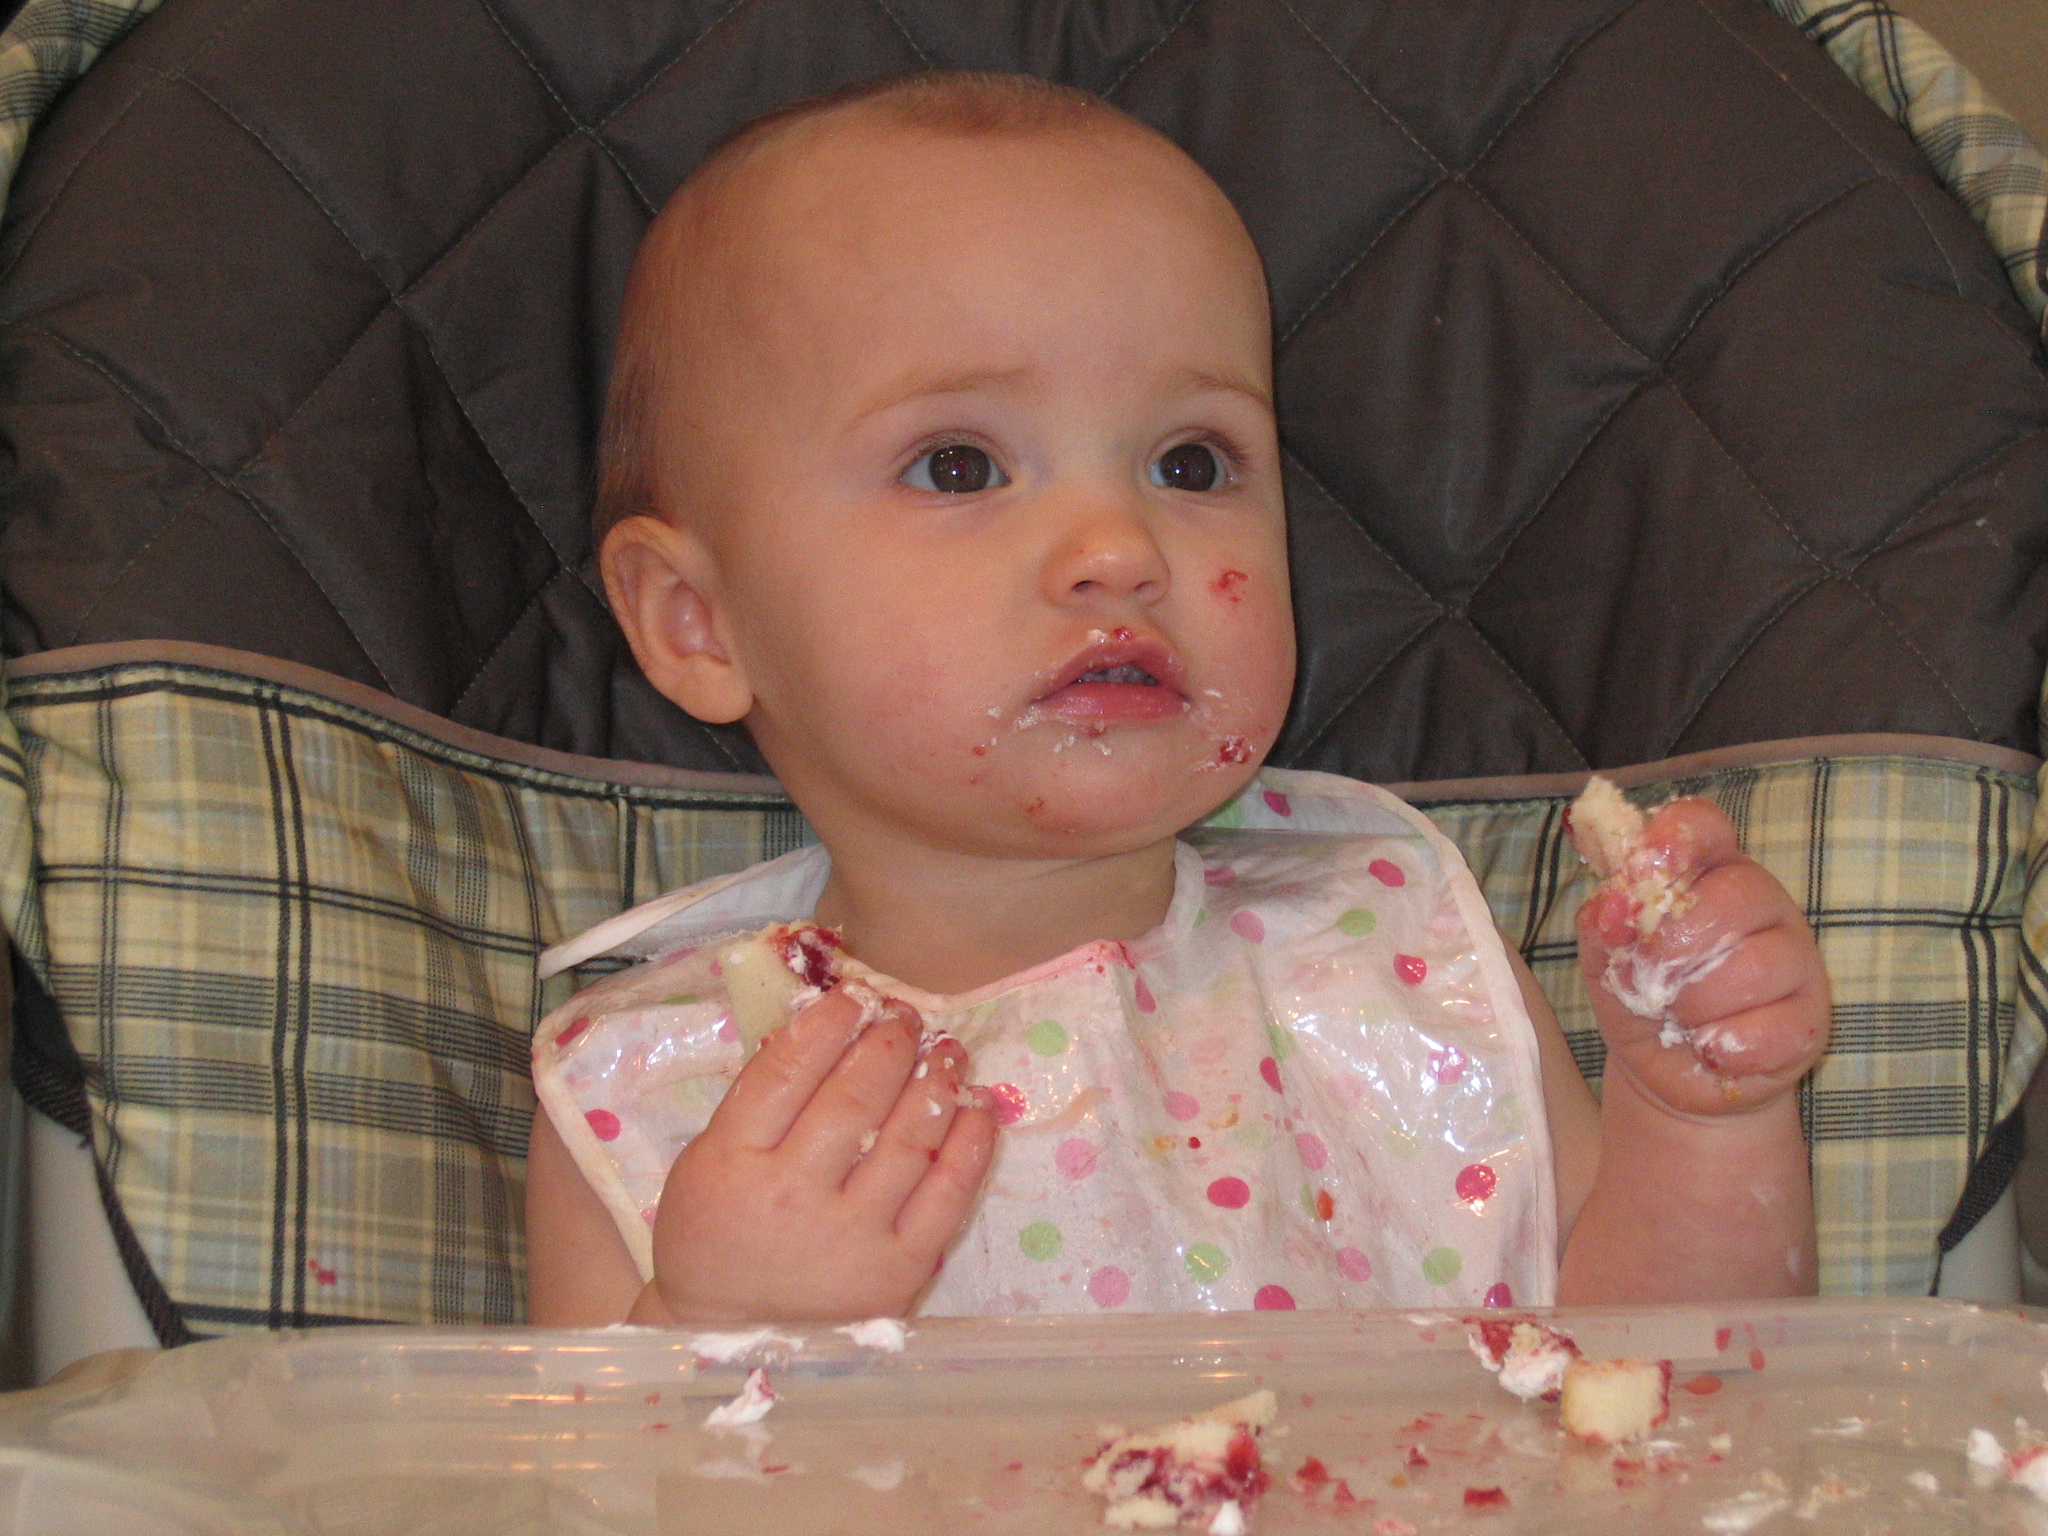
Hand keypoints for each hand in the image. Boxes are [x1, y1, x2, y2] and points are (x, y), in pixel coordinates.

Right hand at [638, 987, 997, 1323]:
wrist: (732, 1336)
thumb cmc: (718, 1231)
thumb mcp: (709, 1157)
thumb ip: (760, 1097)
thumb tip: (829, 1024)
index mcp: (733, 1162)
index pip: (788, 1070)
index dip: (829, 1023)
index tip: (854, 997)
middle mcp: (793, 1198)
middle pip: (855, 1098)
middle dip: (889, 1044)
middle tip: (906, 1017)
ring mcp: (852, 1237)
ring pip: (908, 1138)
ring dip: (934, 1082)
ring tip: (946, 1051)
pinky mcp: (898, 1270)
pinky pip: (949, 1194)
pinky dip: (970, 1143)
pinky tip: (976, 1106)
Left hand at [1577, 799, 1829, 1117]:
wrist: (1666, 1072)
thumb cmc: (1640, 998)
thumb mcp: (1606, 958)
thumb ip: (1605, 924)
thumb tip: (1613, 907)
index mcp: (1706, 872)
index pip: (1704, 827)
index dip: (1677, 837)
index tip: (1646, 863)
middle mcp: (1760, 903)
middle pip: (1736, 895)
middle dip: (1675, 946)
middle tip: (1652, 978)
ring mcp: (1795, 960)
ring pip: (1757, 966)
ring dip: (1696, 1004)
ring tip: (1680, 1019)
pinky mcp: (1809, 1021)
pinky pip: (1774, 1029)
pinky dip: (1725, 1047)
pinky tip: (1708, 1050)